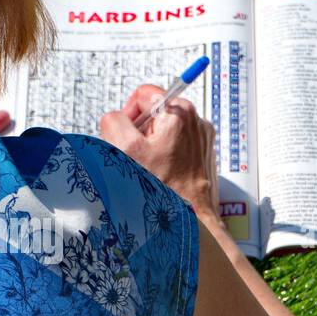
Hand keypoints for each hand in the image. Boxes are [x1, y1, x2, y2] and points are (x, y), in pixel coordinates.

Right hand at [100, 83, 219, 218]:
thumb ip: (114, 121)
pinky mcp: (202, 155)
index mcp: (179, 111)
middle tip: (139, 158)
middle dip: (139, 134)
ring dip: (152, 148)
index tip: (128, 137)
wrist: (190, 220)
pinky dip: (166, 157)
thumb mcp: (125, 149)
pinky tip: (163, 175)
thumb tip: (115, 118)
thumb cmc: (163, 190)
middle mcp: (195, 121)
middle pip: (153, 114)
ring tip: (152, 170)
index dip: (128, 115)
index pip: (143, 95)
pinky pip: (176, 146)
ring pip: (164, 132)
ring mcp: (201, 138)